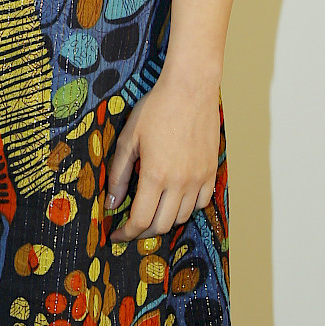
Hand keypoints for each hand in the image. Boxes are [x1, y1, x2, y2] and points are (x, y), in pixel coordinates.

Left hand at [106, 68, 219, 242]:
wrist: (191, 89)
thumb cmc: (157, 109)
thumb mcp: (128, 140)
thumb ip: (119, 175)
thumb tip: (112, 203)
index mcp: (156, 176)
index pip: (140, 220)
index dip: (126, 234)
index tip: (117, 236)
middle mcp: (180, 182)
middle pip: (162, 225)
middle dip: (143, 231)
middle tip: (131, 227)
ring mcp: (199, 178)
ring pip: (182, 217)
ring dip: (165, 220)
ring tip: (152, 211)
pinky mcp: (212, 171)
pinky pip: (201, 203)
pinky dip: (186, 208)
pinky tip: (174, 200)